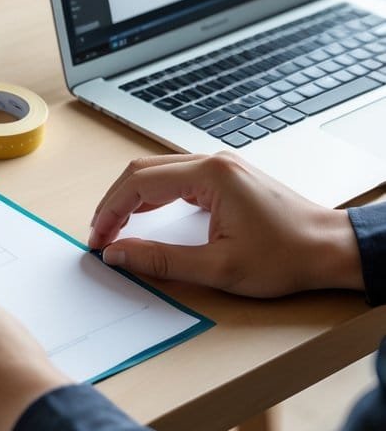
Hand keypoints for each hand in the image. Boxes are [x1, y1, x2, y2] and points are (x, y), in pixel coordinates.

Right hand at [89, 153, 361, 296]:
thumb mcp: (219, 269)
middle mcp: (213, 162)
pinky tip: (145, 217)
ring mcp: (221, 167)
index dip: (110, 211)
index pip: (139, 183)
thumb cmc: (288, 256)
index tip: (98, 239)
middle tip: (100, 235)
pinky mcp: (226, 177)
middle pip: (142, 171)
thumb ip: (161, 261)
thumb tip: (118, 255)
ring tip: (115, 229)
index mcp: (211, 175)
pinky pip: (175, 178)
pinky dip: (152, 197)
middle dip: (114, 203)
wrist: (332, 250)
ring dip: (131, 198)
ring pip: (157, 172)